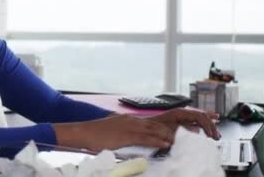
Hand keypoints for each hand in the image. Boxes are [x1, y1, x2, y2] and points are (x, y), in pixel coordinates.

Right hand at [53, 114, 175, 151]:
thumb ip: (122, 134)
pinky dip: (158, 140)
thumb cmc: (95, 134)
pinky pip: (147, 138)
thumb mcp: (111, 131)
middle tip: (179, 137)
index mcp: (127, 119)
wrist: (84, 132)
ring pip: (153, 130)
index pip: (149, 123)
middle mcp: (130, 120)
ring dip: (166, 135)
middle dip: (168, 131)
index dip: (161, 128)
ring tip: (177, 141)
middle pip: (155, 125)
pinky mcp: (127, 135)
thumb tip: (128, 141)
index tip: (171, 133)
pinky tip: (166, 143)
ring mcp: (129, 127)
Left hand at [147, 108, 220, 139]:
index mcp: (180, 112)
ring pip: (200, 116)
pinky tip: (213, 117)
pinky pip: (196, 119)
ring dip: (209, 124)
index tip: (211, 135)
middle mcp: (182, 112)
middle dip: (211, 126)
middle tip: (216, 136)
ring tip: (216, 133)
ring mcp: (182, 115)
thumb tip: (196, 131)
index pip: (199, 116)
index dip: (207, 125)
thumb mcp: (168, 131)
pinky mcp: (181, 120)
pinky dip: (205, 120)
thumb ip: (182, 131)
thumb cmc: (154, 128)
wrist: (145, 127)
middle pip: (201, 116)